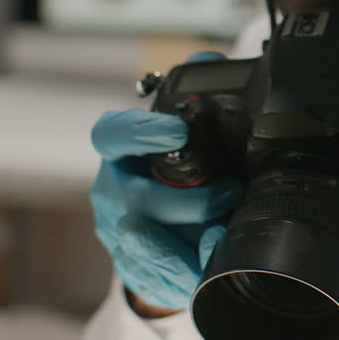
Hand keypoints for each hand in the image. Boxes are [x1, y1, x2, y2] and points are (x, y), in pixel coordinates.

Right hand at [89, 55, 239, 310]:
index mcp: (121, 153)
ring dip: (184, 237)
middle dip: (184, 199)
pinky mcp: (136, 271)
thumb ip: (199, 97)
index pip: (111, 135)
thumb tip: (209, 62)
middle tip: (227, 193)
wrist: (175, 232)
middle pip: (135, 197)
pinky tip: (210, 258)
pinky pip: (156, 277)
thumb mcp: (193, 137)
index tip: (177, 129)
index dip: (139, 131)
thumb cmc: (185, 175)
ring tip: (217, 231)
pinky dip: (186, 270)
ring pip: (142, 241)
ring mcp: (120, 235)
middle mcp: (113, 193)